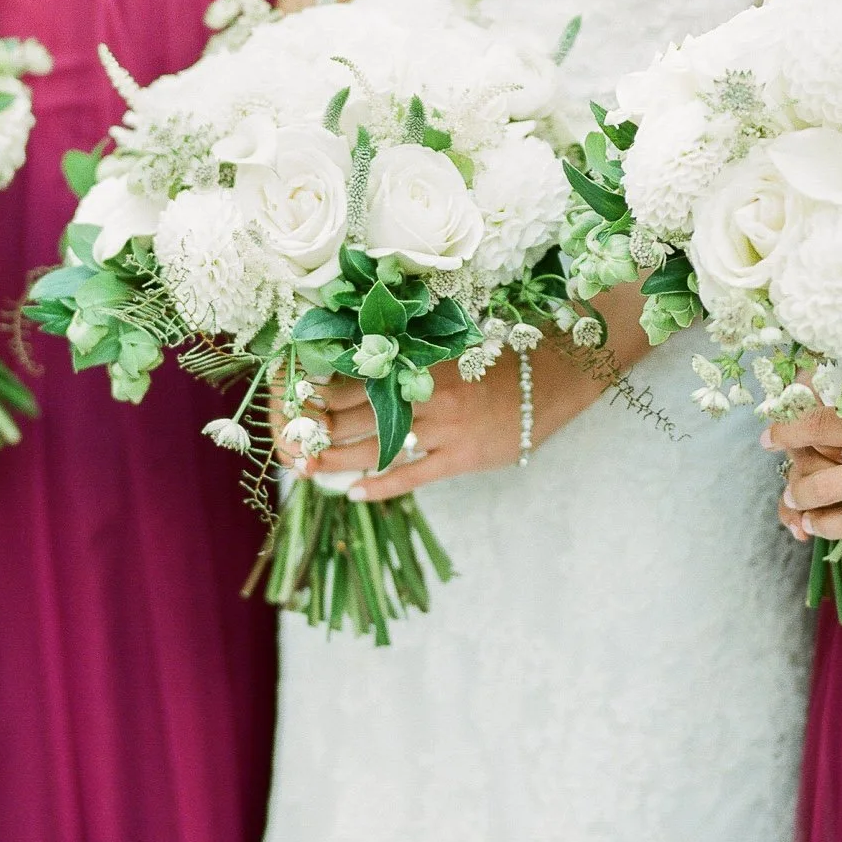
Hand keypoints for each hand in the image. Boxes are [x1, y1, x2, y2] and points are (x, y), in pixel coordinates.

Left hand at [304, 337, 605, 503]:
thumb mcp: (450, 346)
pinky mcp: (458, 458)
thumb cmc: (500, 356)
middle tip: (289, 437)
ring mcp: (440, 430)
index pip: (351, 375)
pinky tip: (355, 494)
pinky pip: (410, 476)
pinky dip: (379, 487)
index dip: (317, 388)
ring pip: (372, 449)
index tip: (293, 396)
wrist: (552, 378)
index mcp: (416, 360)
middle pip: (352, 414)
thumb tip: (362, 360)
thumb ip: (409, 356)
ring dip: (333, 460)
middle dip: (315, 426)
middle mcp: (422, 394)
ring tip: (307, 468)